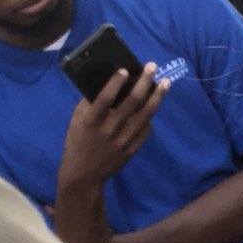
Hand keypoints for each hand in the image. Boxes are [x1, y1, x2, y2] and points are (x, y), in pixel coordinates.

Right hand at [58, 66, 166, 191]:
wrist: (84, 175)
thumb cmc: (77, 142)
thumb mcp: (77, 121)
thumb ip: (90, 103)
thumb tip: (107, 82)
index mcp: (92, 121)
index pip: (105, 99)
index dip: (115, 83)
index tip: (125, 70)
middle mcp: (109, 130)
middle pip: (132, 103)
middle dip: (144, 82)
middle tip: (152, 67)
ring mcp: (123, 141)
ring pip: (145, 115)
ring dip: (157, 97)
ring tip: (165, 83)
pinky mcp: (132, 150)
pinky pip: (146, 130)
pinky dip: (150, 116)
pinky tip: (154, 105)